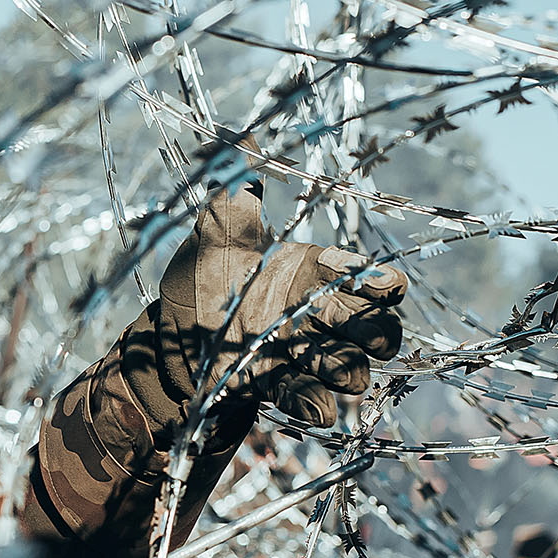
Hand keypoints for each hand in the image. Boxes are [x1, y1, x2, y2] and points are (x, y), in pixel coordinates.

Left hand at [155, 184, 405, 425]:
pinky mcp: (280, 386)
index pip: (364, 276)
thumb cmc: (204, 278)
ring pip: (350, 366)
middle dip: (377, 333)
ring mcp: (303, 354)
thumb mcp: (212, 237)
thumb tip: (242, 148)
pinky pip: (312, 399)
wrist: (172, 334)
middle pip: (375, 327)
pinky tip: (320, 409)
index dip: (379, 282)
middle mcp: (317, 315)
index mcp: (312, 272)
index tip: (386, 286)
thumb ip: (234, 203)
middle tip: (370, 337)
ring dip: (348, 370)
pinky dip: (317, 404)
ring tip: (345, 374)